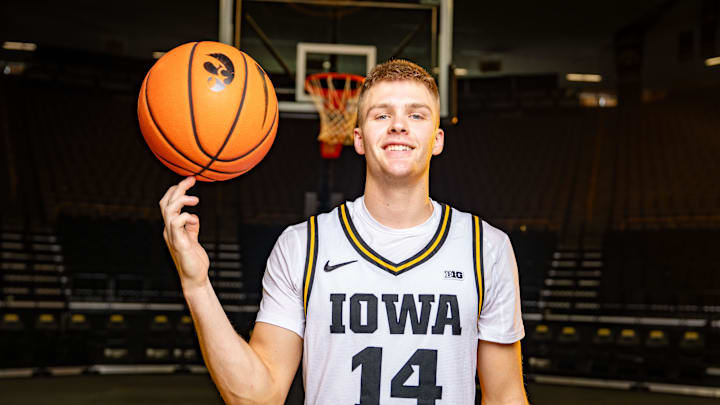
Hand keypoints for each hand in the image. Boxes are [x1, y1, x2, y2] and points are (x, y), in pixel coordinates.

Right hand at [159, 176, 209, 290]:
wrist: (194, 278)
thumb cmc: (193, 260)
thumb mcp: (192, 239)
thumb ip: (191, 227)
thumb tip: (193, 216)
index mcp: (171, 228)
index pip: (167, 203)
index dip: (176, 190)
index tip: (189, 180)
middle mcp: (169, 230)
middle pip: (166, 203)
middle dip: (178, 188)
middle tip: (192, 179)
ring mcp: (172, 236)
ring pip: (168, 211)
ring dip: (181, 201)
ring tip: (196, 199)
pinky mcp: (179, 244)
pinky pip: (177, 224)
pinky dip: (186, 217)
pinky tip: (195, 219)